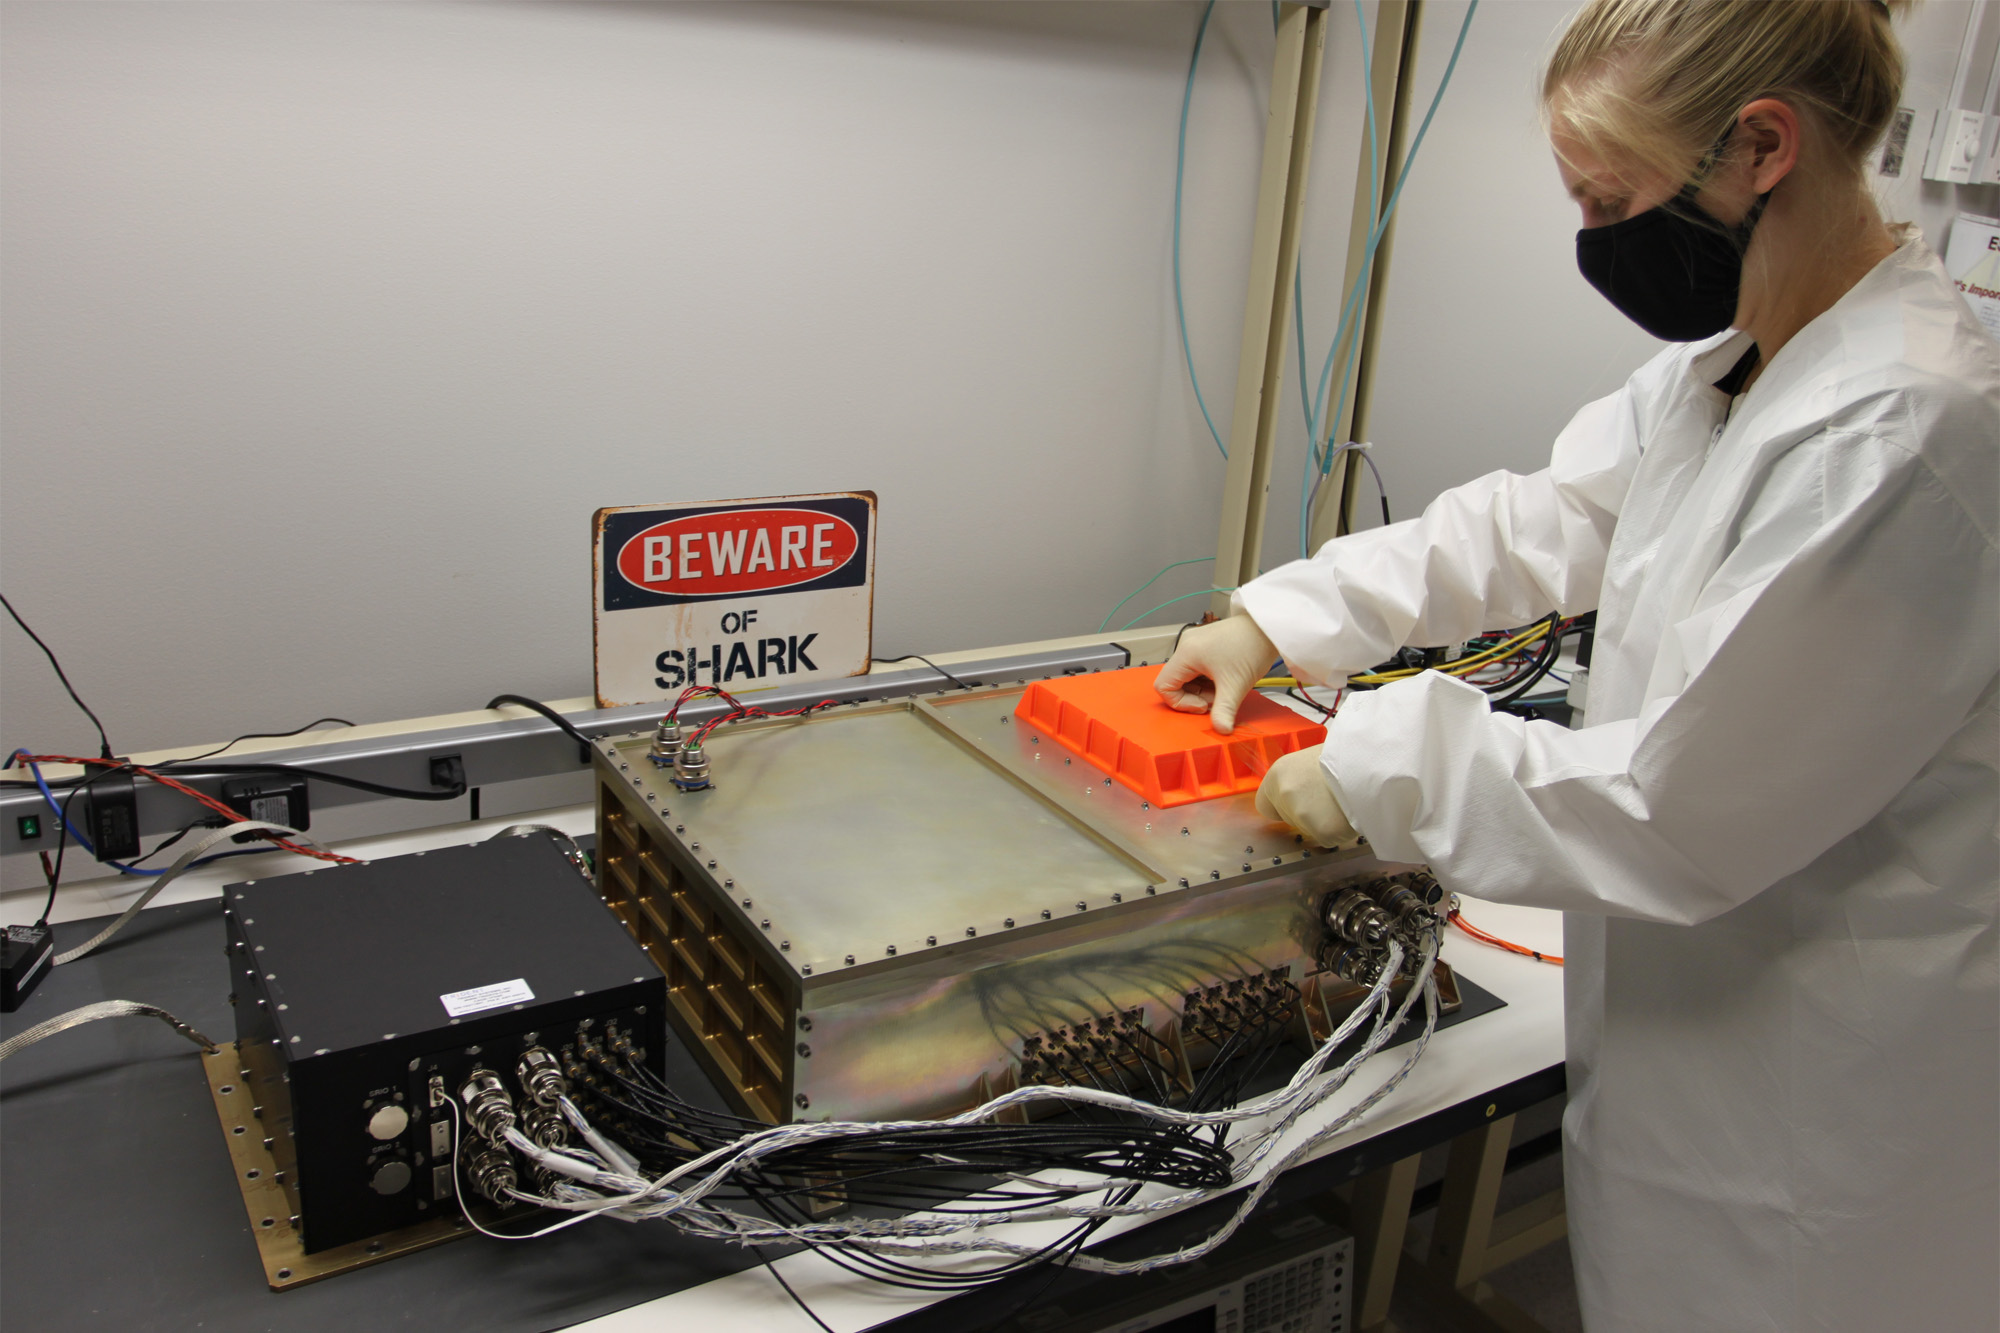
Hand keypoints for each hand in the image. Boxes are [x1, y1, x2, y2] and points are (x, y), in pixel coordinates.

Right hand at [1154, 615, 1277, 733]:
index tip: (1203, 706)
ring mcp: (1195, 644)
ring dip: (1203, 689)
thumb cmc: (1252, 646)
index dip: (1181, 703)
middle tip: (1219, 698)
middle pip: (1176, 682)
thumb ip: (1224, 711)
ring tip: (1225, 688)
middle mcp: (1186, 646)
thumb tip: (1221, 730)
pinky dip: (1208, 680)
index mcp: (1186, 653)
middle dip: (1196, 696)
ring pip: (1187, 677)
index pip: (1164, 686)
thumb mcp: (1235, 685)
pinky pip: (1197, 669)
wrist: (1270, 627)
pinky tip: (1226, 680)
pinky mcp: (1206, 645)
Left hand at [1255, 745, 1358, 847]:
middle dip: (1306, 815)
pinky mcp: (1321, 830)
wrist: (1372, 761)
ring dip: (1323, 822)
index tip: (1299, 804)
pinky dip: (1339, 831)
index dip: (1282, 807)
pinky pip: (1328, 838)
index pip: (1265, 806)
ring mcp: (1300, 813)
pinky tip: (1349, 813)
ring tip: (1343, 801)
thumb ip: (1297, 779)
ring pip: (1308, 829)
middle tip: (1329, 799)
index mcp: (1278, 773)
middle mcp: (1284, 792)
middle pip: (1289, 820)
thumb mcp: (1312, 759)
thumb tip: (1298, 794)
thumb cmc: (1347, 755)